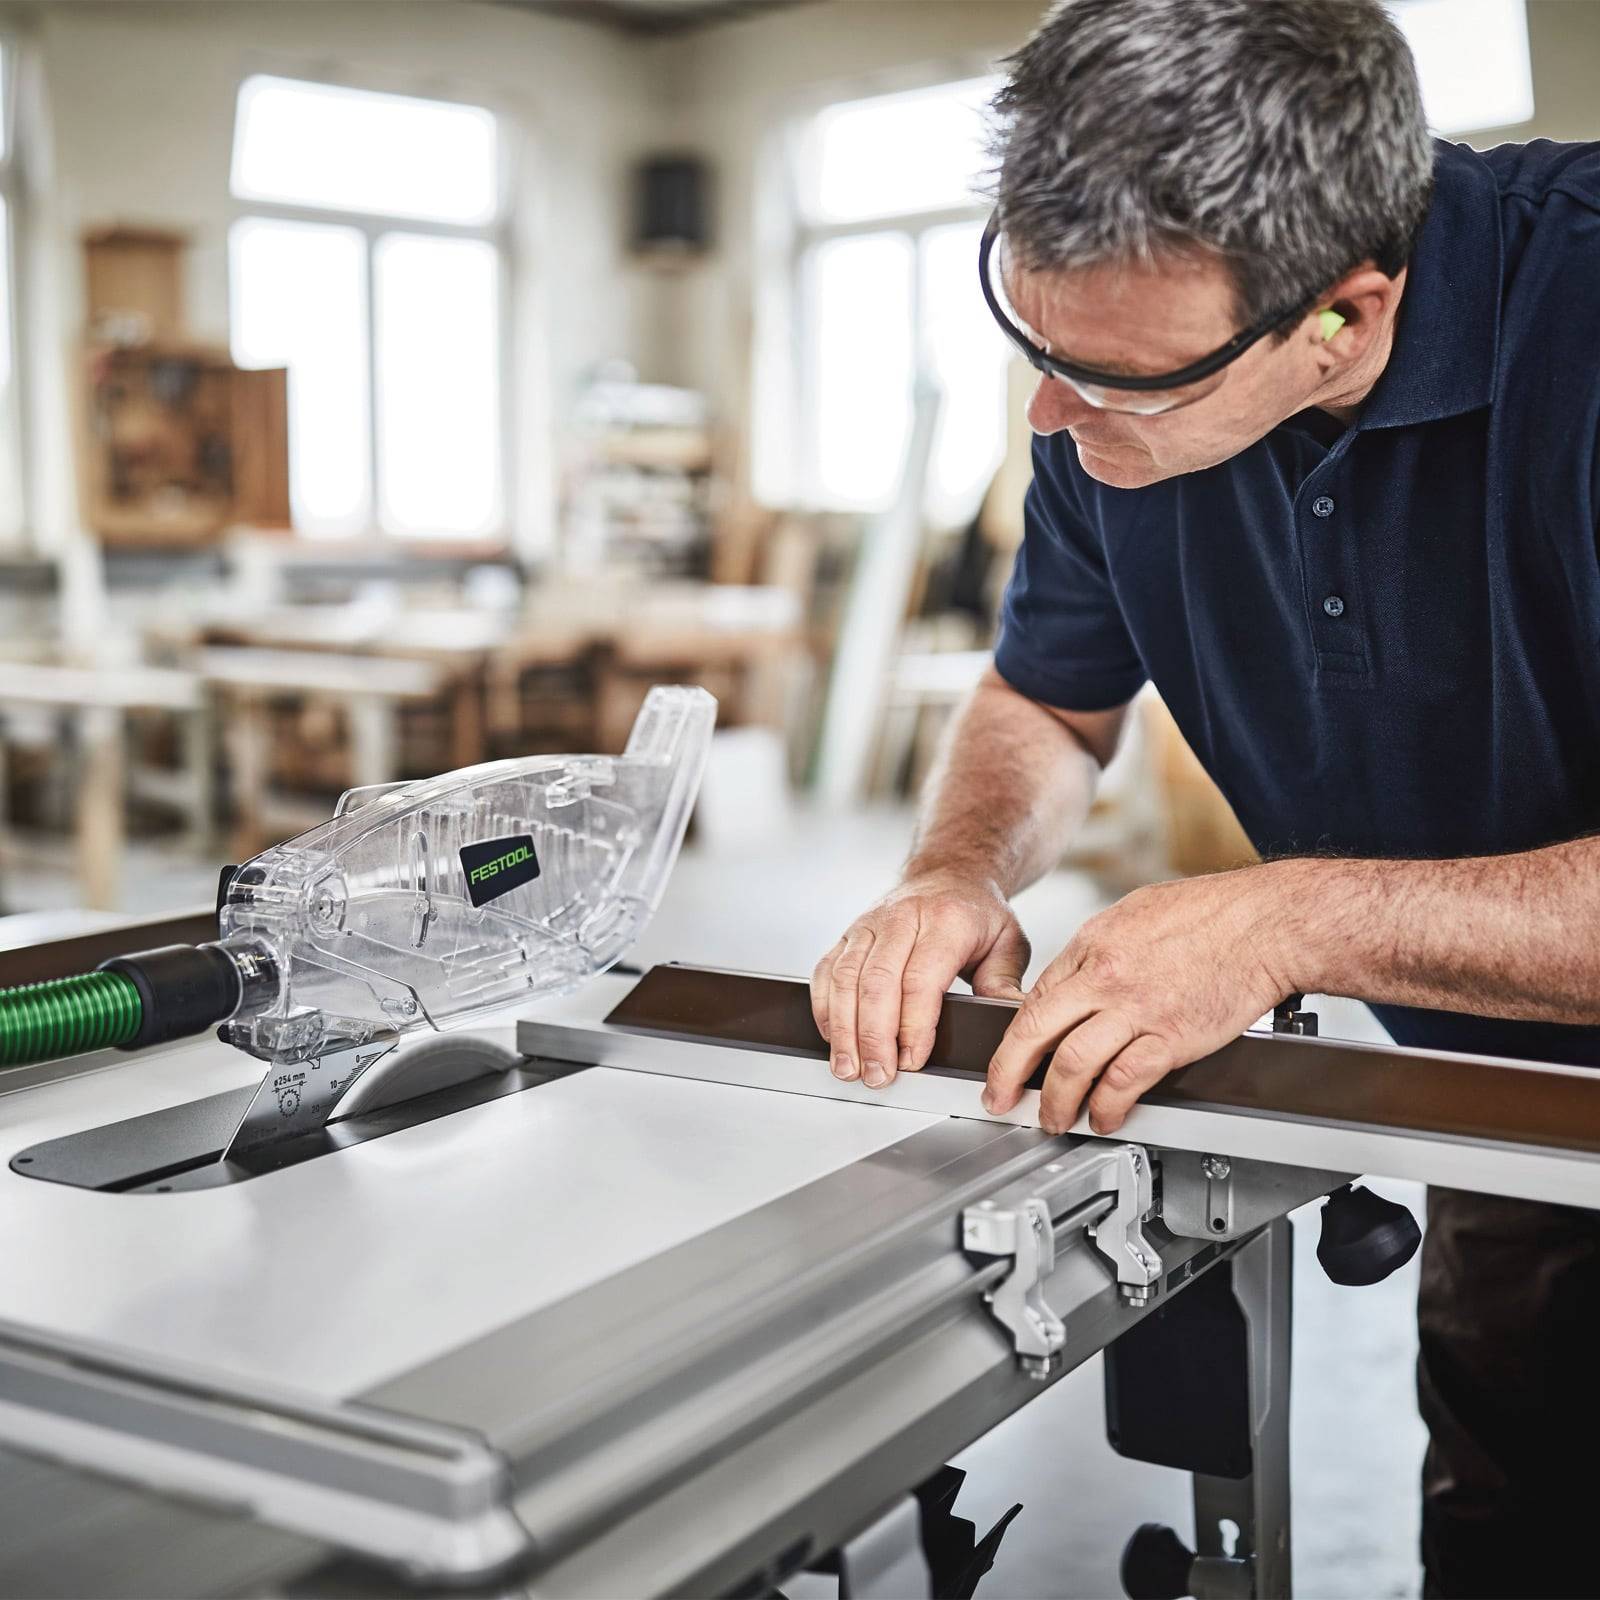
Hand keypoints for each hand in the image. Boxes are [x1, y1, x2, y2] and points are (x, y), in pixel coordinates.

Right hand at [811, 870, 1030, 1088]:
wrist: (950, 873)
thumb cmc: (976, 913)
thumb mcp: (1009, 943)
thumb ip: (1004, 984)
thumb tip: (1007, 1020)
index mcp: (946, 920)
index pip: (920, 979)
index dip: (912, 1025)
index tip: (912, 1060)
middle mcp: (902, 918)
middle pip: (876, 982)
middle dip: (874, 1036)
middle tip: (879, 1075)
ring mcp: (869, 924)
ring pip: (845, 978)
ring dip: (844, 1029)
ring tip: (850, 1067)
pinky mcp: (848, 934)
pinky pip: (826, 971)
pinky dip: (825, 1008)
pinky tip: (834, 1037)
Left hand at [983, 864, 1302, 1133]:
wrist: (1266, 922)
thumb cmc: (1213, 912)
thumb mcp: (1135, 913)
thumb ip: (1101, 949)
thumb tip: (1079, 979)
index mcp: (1093, 944)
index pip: (1036, 999)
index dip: (1014, 1039)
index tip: (1006, 1061)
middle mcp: (1106, 977)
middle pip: (1037, 1032)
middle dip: (1009, 1074)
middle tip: (1000, 1097)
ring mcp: (1137, 1009)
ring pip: (1074, 1064)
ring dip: (1057, 1101)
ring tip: (1053, 1118)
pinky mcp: (1172, 1037)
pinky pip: (1125, 1081)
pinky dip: (1109, 1106)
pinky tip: (1105, 1116)